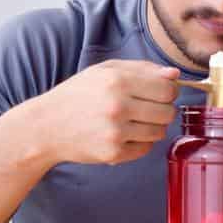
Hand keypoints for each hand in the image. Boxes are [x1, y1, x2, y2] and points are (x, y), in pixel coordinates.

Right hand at [31, 59, 180, 165]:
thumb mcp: (106, 71)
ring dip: (153, 126)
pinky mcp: (113, 153)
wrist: (47, 126)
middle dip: (163, 109)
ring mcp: (116, 132)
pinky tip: (125, 134)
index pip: (167, 89)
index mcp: (118, 81)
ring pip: (160, 132)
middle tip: (147, 107)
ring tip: (135, 120)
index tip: (162, 92)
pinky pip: (146, 148)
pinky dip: (140, 142)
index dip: (170, 91)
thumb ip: (142, 68)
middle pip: (167, 112)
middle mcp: (118, 107)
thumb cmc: (78, 94)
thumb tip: (174, 74)